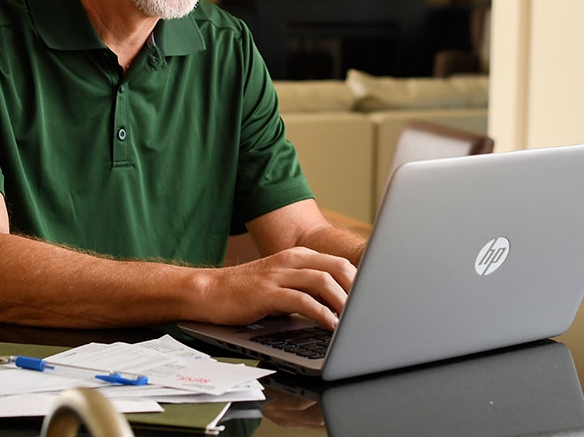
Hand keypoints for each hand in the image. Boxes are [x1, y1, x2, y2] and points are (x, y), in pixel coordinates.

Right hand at [199, 247, 355, 329]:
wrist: (209, 291)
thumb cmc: (247, 292)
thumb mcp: (281, 284)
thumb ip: (306, 289)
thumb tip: (339, 307)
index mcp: (297, 256)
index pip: (339, 263)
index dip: (361, 280)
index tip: (374, 299)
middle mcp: (290, 260)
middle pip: (337, 267)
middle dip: (358, 290)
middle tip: (370, 311)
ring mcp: (278, 274)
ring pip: (322, 281)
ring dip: (343, 302)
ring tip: (355, 322)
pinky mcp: (267, 292)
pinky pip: (301, 300)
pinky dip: (320, 313)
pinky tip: (330, 326)